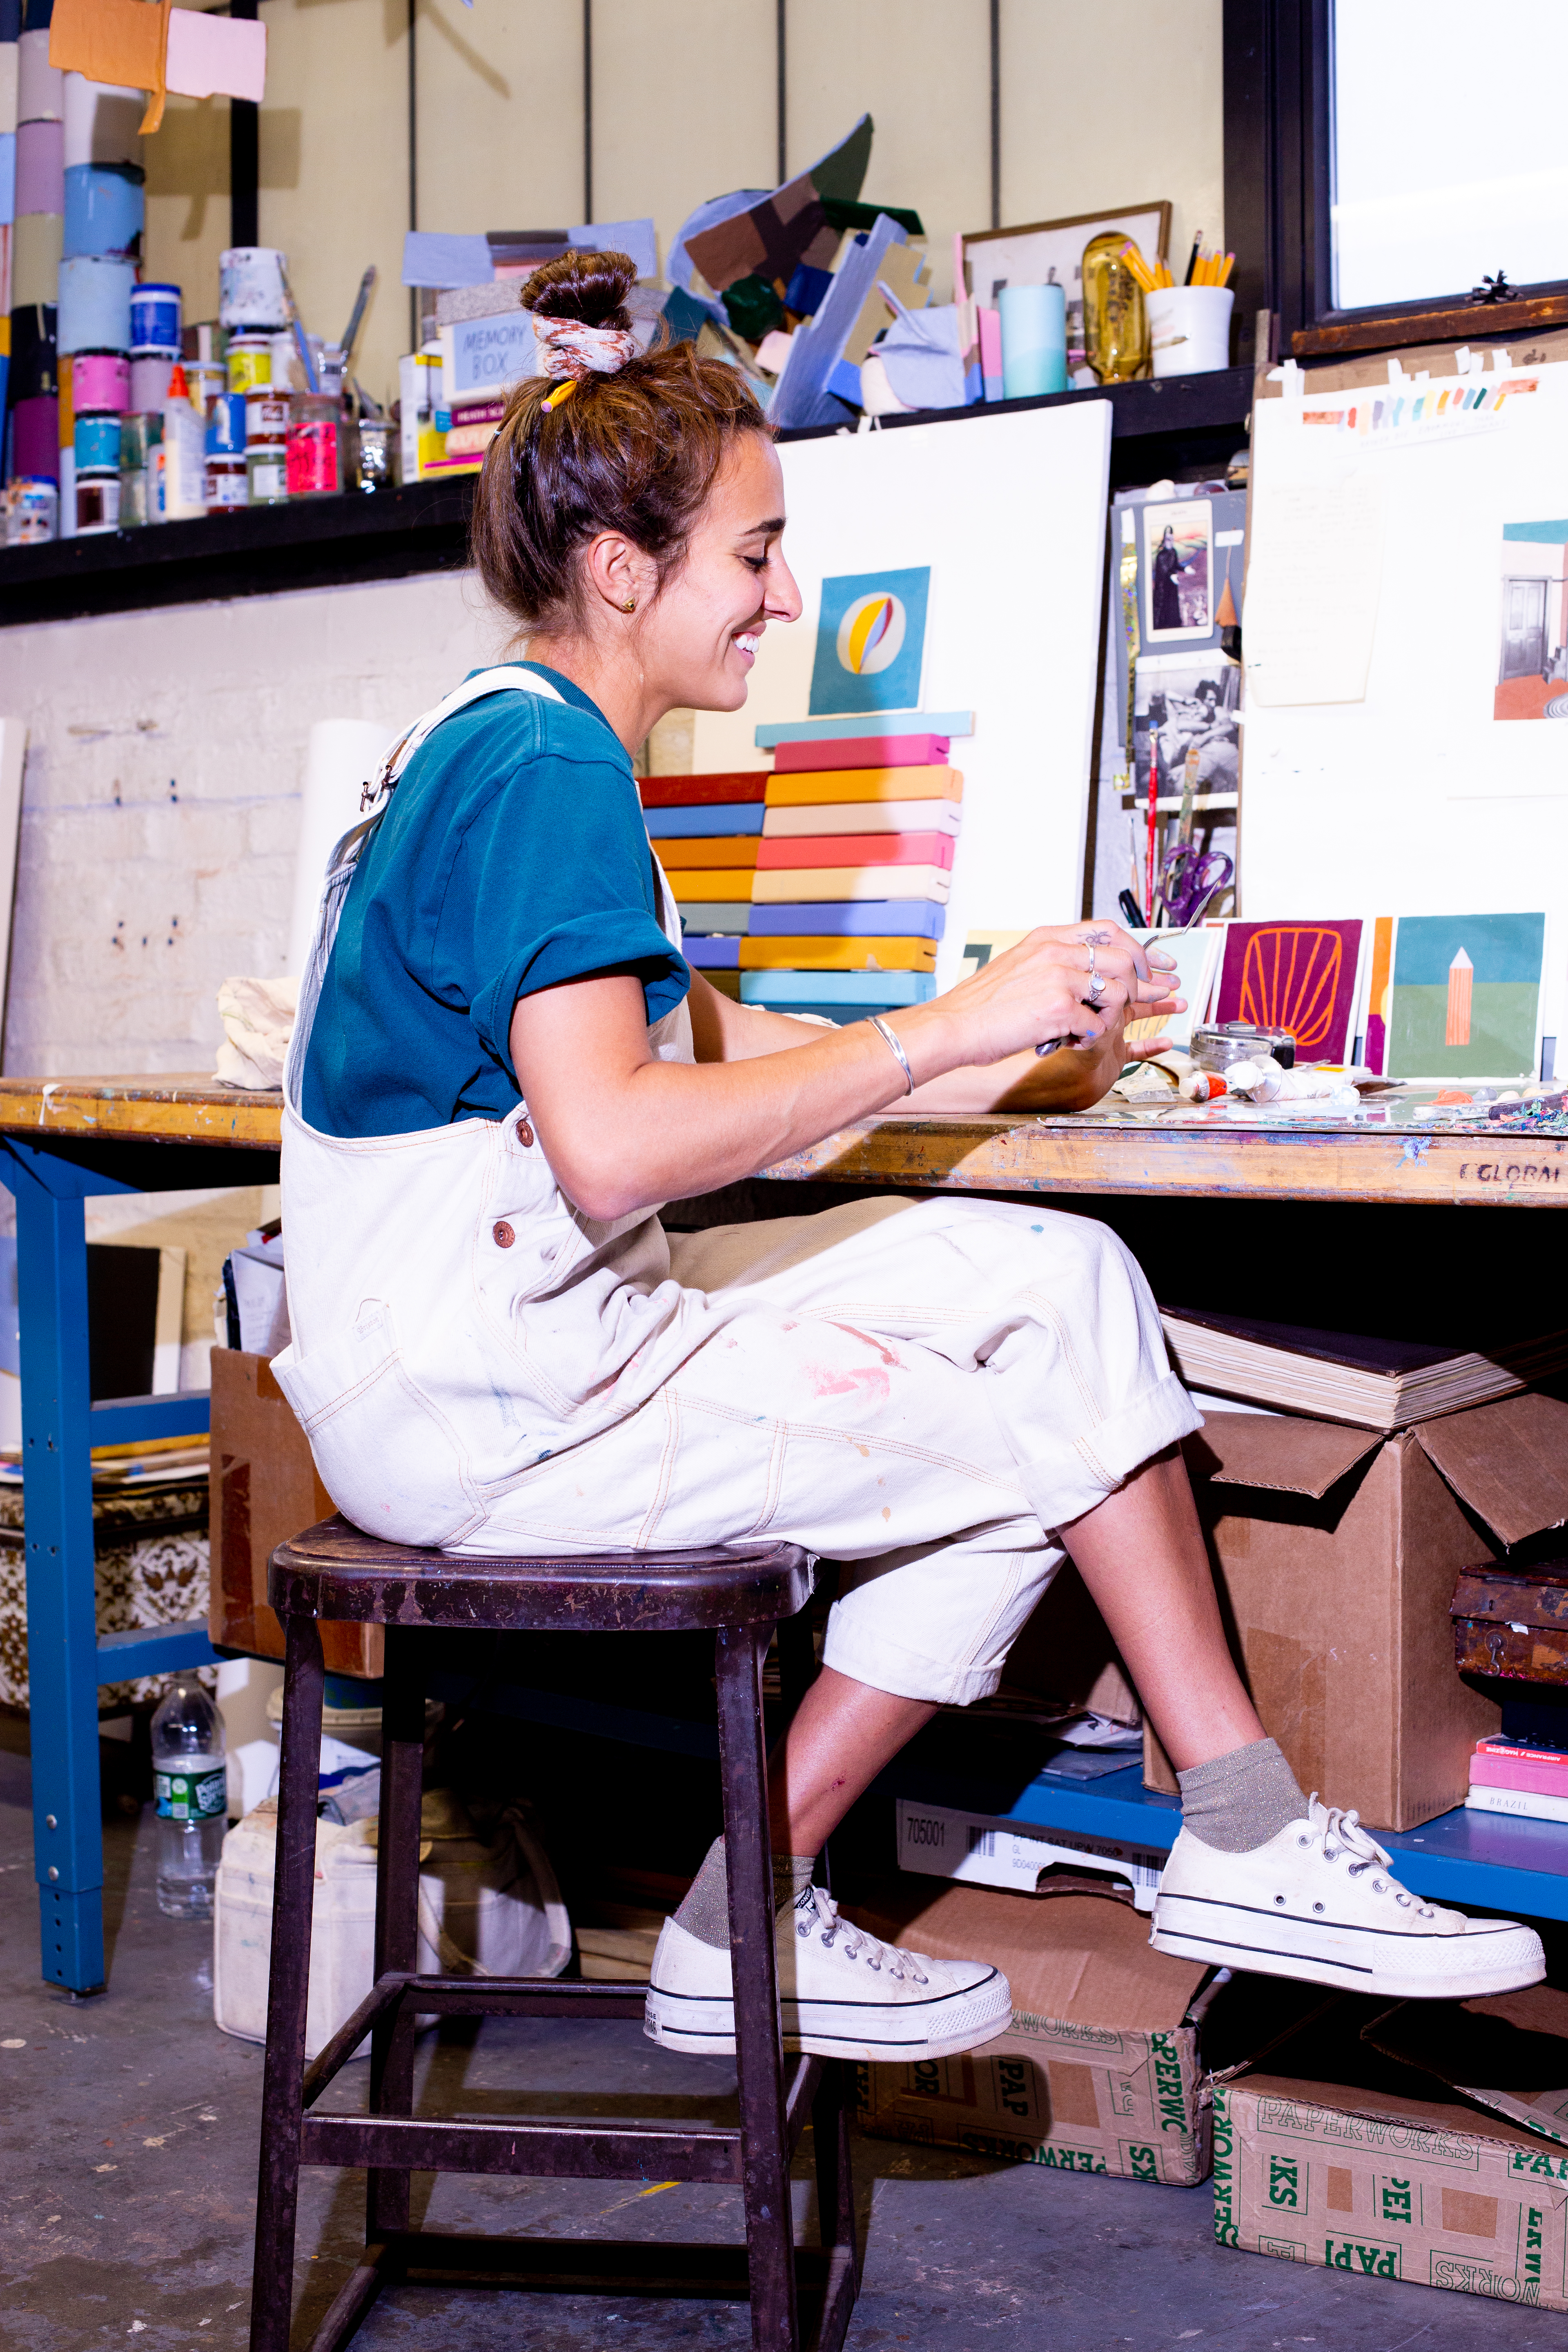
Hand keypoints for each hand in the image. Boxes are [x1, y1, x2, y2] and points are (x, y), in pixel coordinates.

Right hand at [912, 922, 1182, 1067]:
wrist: (952, 1027)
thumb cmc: (979, 1007)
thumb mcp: (1017, 966)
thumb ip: (1051, 962)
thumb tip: (1082, 971)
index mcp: (1046, 938)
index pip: (1107, 930)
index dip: (1141, 948)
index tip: (1161, 964)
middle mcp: (1056, 951)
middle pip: (1124, 958)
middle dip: (1145, 982)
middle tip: (1153, 997)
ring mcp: (1059, 978)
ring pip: (1116, 991)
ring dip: (1113, 1013)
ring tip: (1091, 1025)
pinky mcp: (1059, 1008)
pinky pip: (1095, 1024)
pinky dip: (1089, 1036)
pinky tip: (1070, 1040)